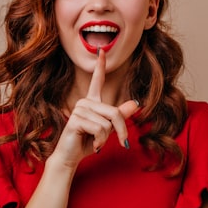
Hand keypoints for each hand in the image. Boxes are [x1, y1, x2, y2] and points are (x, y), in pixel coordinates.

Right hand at [54, 49, 138, 165]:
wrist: (71, 157)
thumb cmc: (87, 142)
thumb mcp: (107, 129)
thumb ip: (120, 116)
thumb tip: (136, 103)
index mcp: (92, 101)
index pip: (97, 80)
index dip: (100, 66)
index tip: (101, 50)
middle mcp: (84, 102)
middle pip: (114, 112)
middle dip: (120, 130)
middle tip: (120, 142)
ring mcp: (79, 109)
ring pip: (108, 123)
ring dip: (106, 139)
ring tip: (97, 143)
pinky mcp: (76, 120)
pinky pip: (100, 129)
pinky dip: (100, 141)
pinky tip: (93, 146)